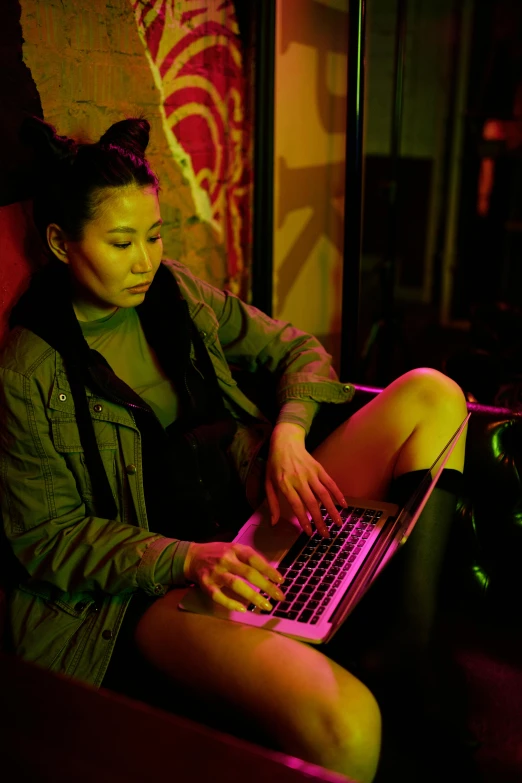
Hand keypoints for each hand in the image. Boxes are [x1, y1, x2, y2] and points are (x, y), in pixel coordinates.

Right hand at [183, 541, 284, 612]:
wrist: (192, 556)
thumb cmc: (218, 553)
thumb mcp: (234, 549)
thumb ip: (249, 558)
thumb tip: (271, 573)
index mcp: (235, 549)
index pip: (255, 559)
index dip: (269, 570)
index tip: (281, 581)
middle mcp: (225, 559)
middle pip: (248, 573)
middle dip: (266, 586)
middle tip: (279, 597)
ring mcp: (215, 572)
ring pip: (235, 584)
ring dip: (252, 596)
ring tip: (266, 605)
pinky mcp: (205, 584)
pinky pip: (218, 596)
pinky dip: (230, 603)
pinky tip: (242, 609)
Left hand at [265, 422, 345, 536]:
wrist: (285, 441)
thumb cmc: (275, 464)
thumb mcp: (268, 483)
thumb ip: (272, 503)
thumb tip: (273, 522)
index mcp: (285, 484)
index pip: (296, 505)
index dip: (304, 520)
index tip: (310, 533)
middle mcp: (299, 479)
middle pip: (311, 503)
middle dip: (320, 520)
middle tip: (326, 534)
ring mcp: (311, 473)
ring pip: (323, 494)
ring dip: (332, 510)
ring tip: (338, 523)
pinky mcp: (319, 468)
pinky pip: (330, 483)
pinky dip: (338, 494)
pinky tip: (343, 505)